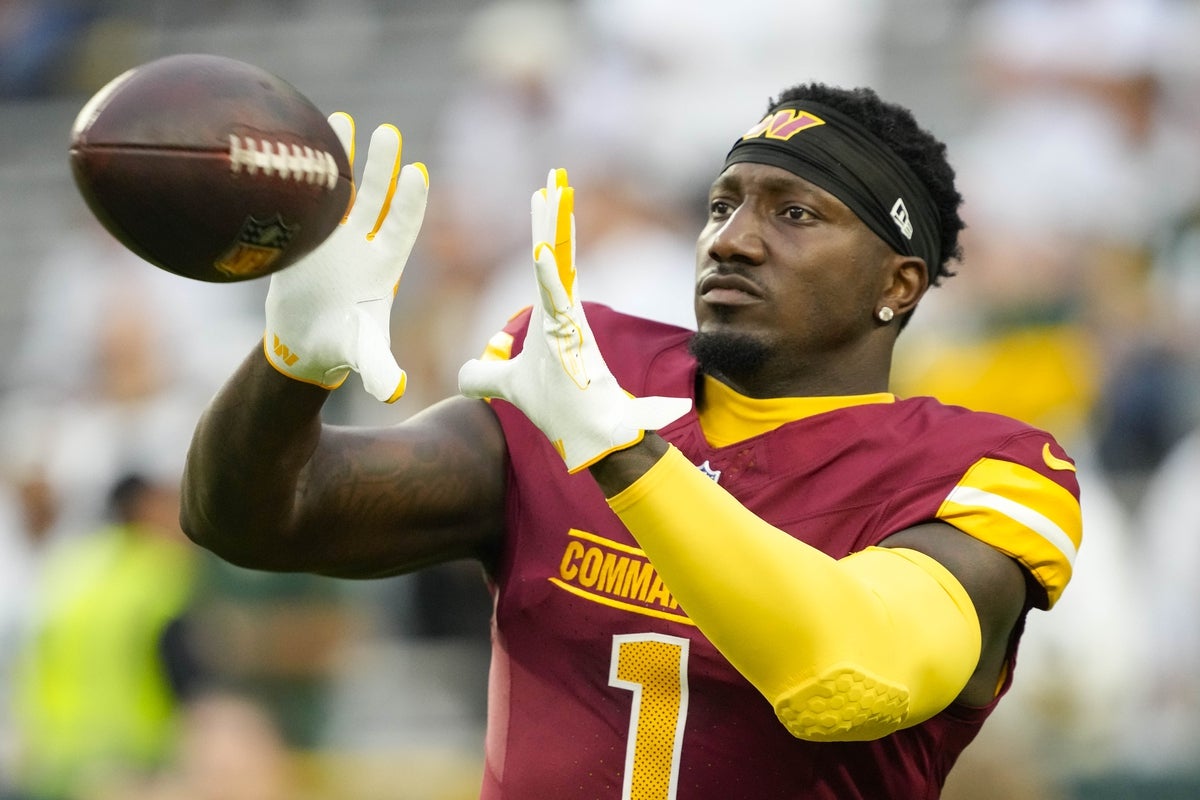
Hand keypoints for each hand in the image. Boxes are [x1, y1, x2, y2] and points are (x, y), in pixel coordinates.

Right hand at [264, 113, 427, 401]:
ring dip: (344, 158)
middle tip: (389, 133)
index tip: (416, 173)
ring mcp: (334, 237)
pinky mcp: (304, 236)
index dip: (408, 202)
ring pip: (341, 191)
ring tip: (342, 120)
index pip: (401, 227)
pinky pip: (308, 199)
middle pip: (376, 199)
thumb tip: (393, 391)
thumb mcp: (362, 357)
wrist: (307, 346)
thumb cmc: (341, 350)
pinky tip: (302, 139)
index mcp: (385, 268)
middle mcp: (364, 245)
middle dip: (382, 167)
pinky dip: (307, 174)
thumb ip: (377, 368)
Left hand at [458, 168, 690, 472]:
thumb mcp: (508, 389)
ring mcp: (572, 322)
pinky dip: (551, 275)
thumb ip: (485, 376)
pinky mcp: (575, 340)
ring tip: (555, 189)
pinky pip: (559, 299)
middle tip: (556, 172)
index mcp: (550, 314)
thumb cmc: (559, 409)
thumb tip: (463, 376)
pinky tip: (543, 248)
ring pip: (563, 263)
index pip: (546, 258)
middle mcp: (564, 310)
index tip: (545, 189)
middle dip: (555, 210)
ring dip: (557, 227)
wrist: (589, 438)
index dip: (544, 224)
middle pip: (558, 248)